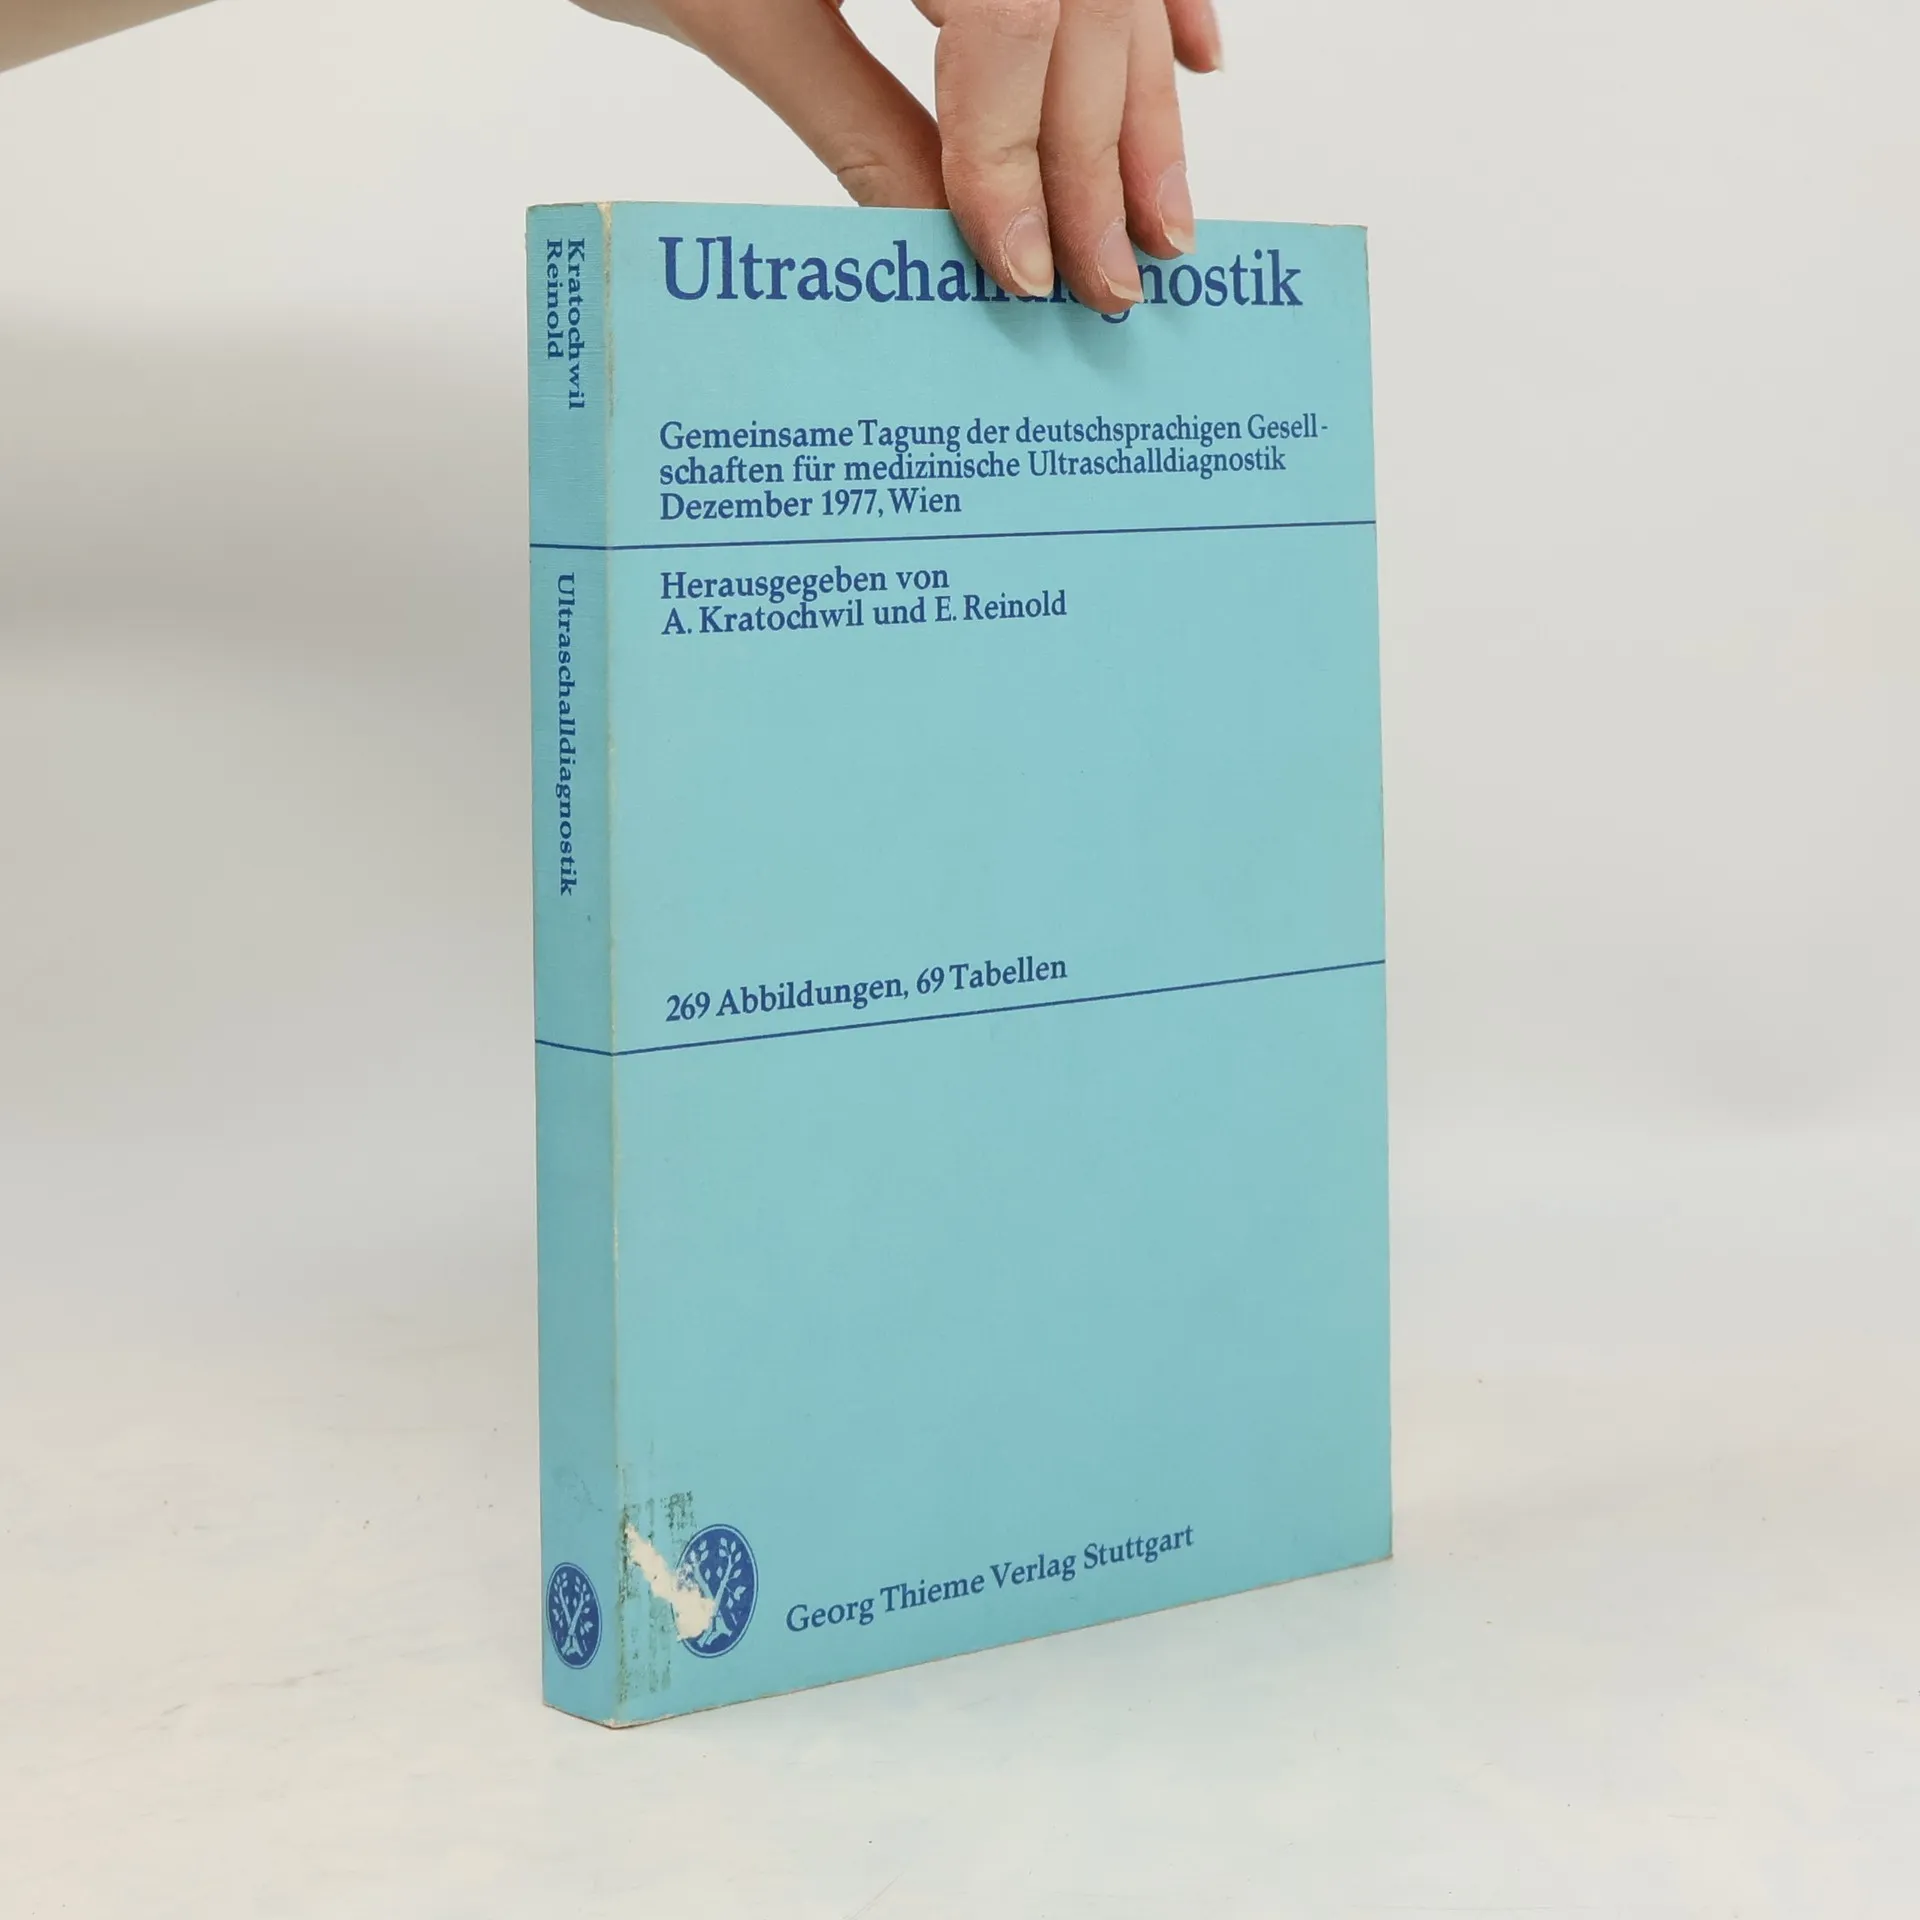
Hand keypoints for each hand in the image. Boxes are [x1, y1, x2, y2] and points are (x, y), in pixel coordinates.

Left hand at [572, 0, 1222, 315]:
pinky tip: (1193, 61)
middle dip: (1102, 155)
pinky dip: (1155, 2)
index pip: (1012, 21)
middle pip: (1083, 4)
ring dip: (1143, 98)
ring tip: (1160, 212)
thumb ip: (854, 120)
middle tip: (1112, 281)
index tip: (1030, 268)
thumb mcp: (736, 10)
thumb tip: (944, 239)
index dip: (1025, 157)